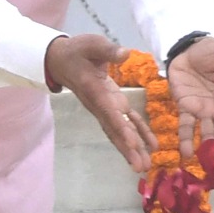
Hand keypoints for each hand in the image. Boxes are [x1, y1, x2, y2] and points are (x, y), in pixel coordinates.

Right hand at [45, 34, 156, 173]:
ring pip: (120, 131)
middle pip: (115, 130)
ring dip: (133, 148)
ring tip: (145, 166)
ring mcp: (106, 107)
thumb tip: (125, 54)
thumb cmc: (78, 51)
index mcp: (96, 90)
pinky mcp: (112, 105)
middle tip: (140, 168)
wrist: (62, 60)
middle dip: (127, 149)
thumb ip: (109, 50)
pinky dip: (139, 134)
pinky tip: (151, 147)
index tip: (132, 143)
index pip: (109, 112)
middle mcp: (100, 105)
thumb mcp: (93, 45)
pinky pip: (126, 122)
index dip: (121, 128)